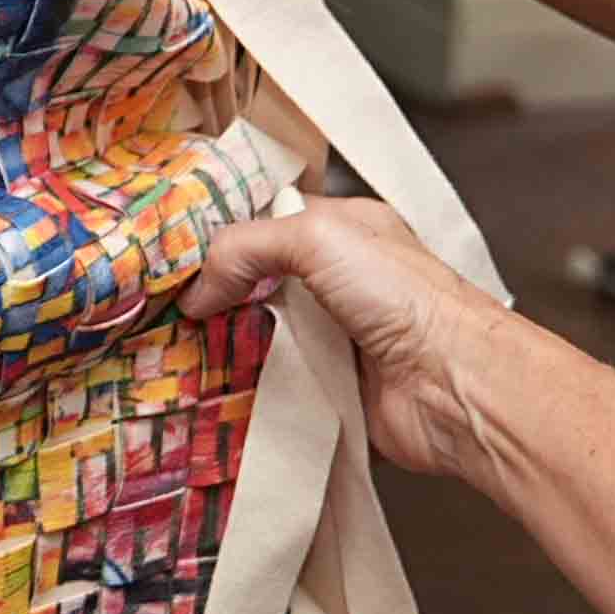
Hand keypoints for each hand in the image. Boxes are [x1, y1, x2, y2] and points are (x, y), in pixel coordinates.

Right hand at [186, 196, 523, 495]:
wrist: (455, 387)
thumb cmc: (408, 300)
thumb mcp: (318, 240)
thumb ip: (246, 248)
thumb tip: (197, 290)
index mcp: (345, 230)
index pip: (267, 222)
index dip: (222, 235)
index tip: (169, 254)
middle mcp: (340, 282)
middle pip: (257, 283)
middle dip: (214, 295)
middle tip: (159, 307)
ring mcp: (335, 338)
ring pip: (261, 337)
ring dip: (225, 346)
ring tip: (171, 351)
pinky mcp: (331, 390)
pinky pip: (275, 387)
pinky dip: (246, 391)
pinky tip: (208, 391)